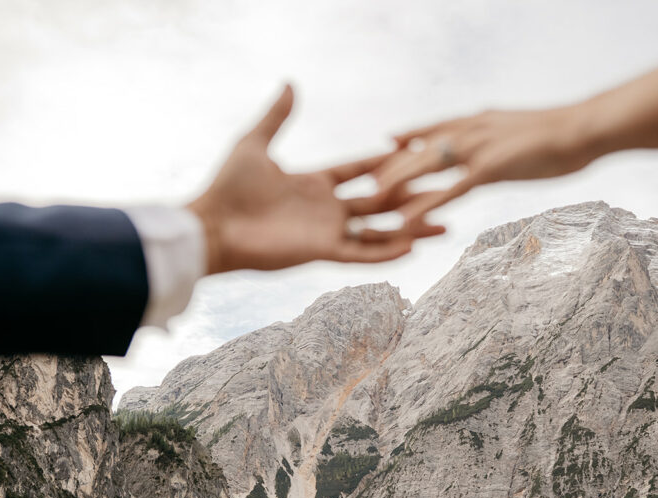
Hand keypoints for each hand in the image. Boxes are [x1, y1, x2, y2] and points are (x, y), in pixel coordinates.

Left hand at [187, 85, 445, 274]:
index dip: (385, 163)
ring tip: (444, 225)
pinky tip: (414, 246)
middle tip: (446, 189)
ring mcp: (326, 232)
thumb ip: (277, 116)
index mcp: (313, 184)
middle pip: (378, 201)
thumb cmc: (227, 187)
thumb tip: (290, 84)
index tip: (415, 153)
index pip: (358, 171)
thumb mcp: (255, 143)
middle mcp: (325, 209)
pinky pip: (361, 252)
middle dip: (412, 196)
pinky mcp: (321, 252)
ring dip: (411, 228)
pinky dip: (386, 251)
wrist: (212, 226)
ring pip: (378, 230)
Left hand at [366, 106, 596, 224]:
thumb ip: (503, 140)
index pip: (436, 127)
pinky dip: (424, 205)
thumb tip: (500, 150)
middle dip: (393, 166)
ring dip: (398, 184)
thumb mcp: (524, 134)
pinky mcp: (489, 169)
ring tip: (372, 201)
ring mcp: (478, 148)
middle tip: (367, 182)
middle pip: (421, 148)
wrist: (586, 129)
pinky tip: (406, 219)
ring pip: (426, 167)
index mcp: (480, 120)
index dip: (411, 135)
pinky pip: (448, 190)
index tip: (388, 142)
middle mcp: (472, 130)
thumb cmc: (563, 135)